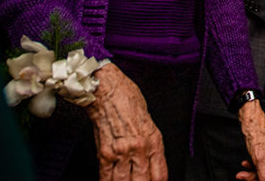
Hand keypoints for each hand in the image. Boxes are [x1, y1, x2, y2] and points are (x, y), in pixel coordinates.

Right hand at [85, 64, 166, 180]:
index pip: (160, 175)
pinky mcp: (105, 153)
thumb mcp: (150, 124)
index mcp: (154, 141)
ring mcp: (122, 152)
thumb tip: (151, 167)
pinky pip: (106, 177)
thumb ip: (151, 147)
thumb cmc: (129, 102)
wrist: (109, 92)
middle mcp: (140, 149)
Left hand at [236, 100, 264, 180]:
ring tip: (242, 173)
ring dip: (253, 173)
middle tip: (244, 178)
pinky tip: (246, 164)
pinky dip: (255, 167)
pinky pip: (264, 164)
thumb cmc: (256, 133)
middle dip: (256, 178)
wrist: (250, 120)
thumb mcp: (259, 159)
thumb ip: (264, 176)